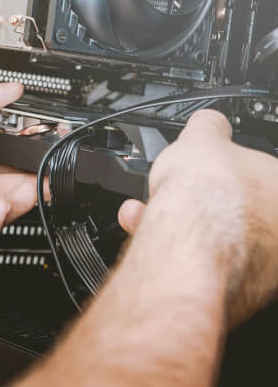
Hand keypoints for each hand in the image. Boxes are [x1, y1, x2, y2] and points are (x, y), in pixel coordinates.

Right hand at [117, 110, 277, 324]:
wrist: (187, 243)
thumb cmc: (209, 196)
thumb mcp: (204, 136)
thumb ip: (210, 128)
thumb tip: (209, 122)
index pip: (261, 173)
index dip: (228, 167)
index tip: (206, 165)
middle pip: (236, 206)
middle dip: (199, 196)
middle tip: (176, 186)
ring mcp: (265, 264)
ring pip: (215, 234)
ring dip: (179, 218)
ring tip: (149, 208)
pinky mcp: (236, 290)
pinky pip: (200, 259)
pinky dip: (174, 244)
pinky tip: (147, 230)